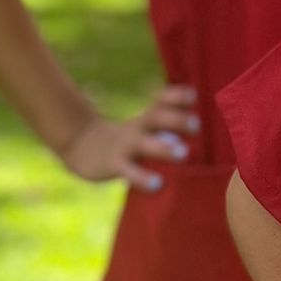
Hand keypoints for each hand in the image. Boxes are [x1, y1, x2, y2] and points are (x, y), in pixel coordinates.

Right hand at [58, 86, 200, 191]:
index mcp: (146, 118)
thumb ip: (166, 125)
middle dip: (176, 120)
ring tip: (183, 153)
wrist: (81, 146)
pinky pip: (128, 170)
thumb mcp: (143, 127)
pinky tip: (157, 184)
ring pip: (144, 144)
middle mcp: (137, 128)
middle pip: (155, 117)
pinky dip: (142, 177)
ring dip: (164, 147)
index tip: (193, 95)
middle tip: (195, 126)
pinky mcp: (113, 164)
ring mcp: (124, 146)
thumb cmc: (125, 139)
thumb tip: (199, 126)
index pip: (162, 102)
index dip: (176, 96)